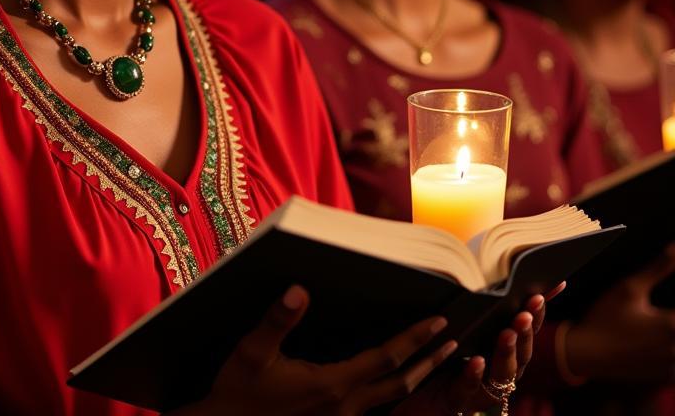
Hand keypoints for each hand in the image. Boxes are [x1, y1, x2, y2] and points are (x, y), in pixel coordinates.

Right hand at [175, 285, 457, 415]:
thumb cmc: (238, 392)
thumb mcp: (251, 352)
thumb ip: (277, 321)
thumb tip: (298, 289)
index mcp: (332, 384)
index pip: (386, 357)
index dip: (414, 338)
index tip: (439, 321)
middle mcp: (345, 405)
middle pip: (399, 381)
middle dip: (429, 360)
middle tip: (454, 340)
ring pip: (390, 398)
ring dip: (416, 377)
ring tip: (434, 359)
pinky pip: (373, 408)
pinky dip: (393, 392)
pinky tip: (392, 381)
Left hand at [396, 293, 545, 414]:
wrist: (423, 391)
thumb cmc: (449, 353)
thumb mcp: (467, 325)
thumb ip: (482, 306)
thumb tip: (495, 271)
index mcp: (507, 351)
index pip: (528, 330)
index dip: (538, 314)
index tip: (540, 293)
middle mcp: (502, 372)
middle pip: (522, 353)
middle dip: (525, 333)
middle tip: (524, 313)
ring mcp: (484, 388)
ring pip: (503, 374)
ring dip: (507, 352)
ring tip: (506, 332)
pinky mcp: (460, 398)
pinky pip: (469, 388)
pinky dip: (474, 375)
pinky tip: (477, 361)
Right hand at [564, 247, 674, 384]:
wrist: (587, 353)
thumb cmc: (606, 317)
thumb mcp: (629, 288)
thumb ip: (659, 268)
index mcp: (672, 325)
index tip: (667, 306)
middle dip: (674, 318)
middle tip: (665, 313)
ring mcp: (673, 367)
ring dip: (673, 333)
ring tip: (665, 325)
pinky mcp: (668, 377)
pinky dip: (672, 350)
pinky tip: (662, 342)